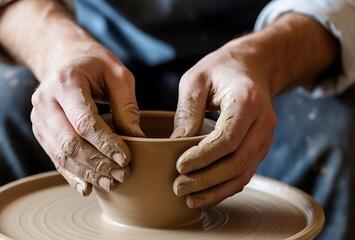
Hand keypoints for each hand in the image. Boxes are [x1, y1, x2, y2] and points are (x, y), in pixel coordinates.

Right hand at [30, 40, 144, 195]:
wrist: (63, 58)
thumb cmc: (94, 64)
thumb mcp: (117, 75)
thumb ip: (126, 106)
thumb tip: (138, 140)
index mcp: (66, 82)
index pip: (85, 121)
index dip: (106, 143)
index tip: (126, 158)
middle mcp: (45, 100)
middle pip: (70, 142)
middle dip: (97, 163)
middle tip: (122, 175)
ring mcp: (39, 117)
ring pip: (61, 154)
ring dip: (87, 173)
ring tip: (111, 183)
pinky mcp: (40, 130)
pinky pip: (54, 157)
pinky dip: (72, 174)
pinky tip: (88, 186)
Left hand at [171, 13, 338, 208]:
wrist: (251, 67)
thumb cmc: (220, 70)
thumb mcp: (196, 79)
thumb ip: (187, 110)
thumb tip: (175, 144)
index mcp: (248, 100)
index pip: (227, 138)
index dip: (203, 157)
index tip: (179, 167)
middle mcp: (263, 121)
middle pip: (237, 161)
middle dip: (207, 180)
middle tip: (179, 188)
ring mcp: (266, 136)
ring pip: (244, 173)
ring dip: (217, 190)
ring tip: (190, 200)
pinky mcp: (261, 146)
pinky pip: (246, 172)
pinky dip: (226, 187)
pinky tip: (207, 195)